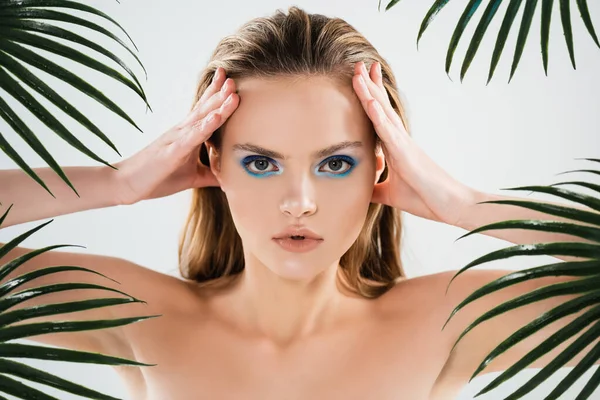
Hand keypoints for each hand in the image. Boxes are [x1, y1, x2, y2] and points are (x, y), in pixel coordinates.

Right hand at [114, 67, 238, 204]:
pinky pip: (191, 137)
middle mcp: (181, 131)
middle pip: (204, 108)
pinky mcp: (172, 152)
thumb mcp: (191, 178)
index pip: (203, 110)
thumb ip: (211, 175)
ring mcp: (176, 139)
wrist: (125, 184)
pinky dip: (205, 126)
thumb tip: (230, 179)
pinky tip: (216, 117)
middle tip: (235, 78)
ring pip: (200, 118)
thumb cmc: (157, 178)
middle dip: (220, 93)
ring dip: (217, 105)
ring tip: (232, 92)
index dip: (216, 94)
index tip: (230, 79)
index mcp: (186, 134)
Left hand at [352, 61, 475, 225]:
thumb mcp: (390, 194)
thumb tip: (358, 189)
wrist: (451, 206)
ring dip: (370, 93)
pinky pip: (390, 133)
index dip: (371, 97)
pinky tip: (370, 102)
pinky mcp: (406, 155)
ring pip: (383, 113)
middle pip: (382, 107)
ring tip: (359, 73)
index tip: (361, 78)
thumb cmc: (425, 198)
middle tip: (359, 64)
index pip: (380, 117)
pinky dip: (379, 117)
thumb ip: (375, 187)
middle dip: (369, 85)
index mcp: (396, 147)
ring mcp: (404, 145)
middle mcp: (400, 140)